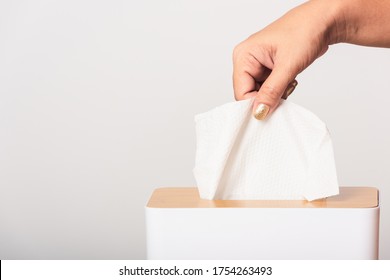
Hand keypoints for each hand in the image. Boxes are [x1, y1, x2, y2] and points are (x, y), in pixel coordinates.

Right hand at [233, 0, 336, 119]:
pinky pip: (269, 89)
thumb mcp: (288, 65)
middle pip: (249, 94)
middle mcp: (247, 61)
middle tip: (285, 93)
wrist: (323, 21)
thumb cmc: (305, 31)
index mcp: (244, 56)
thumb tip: (259, 112)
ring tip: (290, 82)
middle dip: (267, 99)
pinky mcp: (268, 69)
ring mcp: (258, 65)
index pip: (241, 91)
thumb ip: (272, 91)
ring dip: (276, 95)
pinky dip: (281, 90)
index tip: (271, 110)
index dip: (255, 104)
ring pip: (260, 93)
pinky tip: (290, 80)